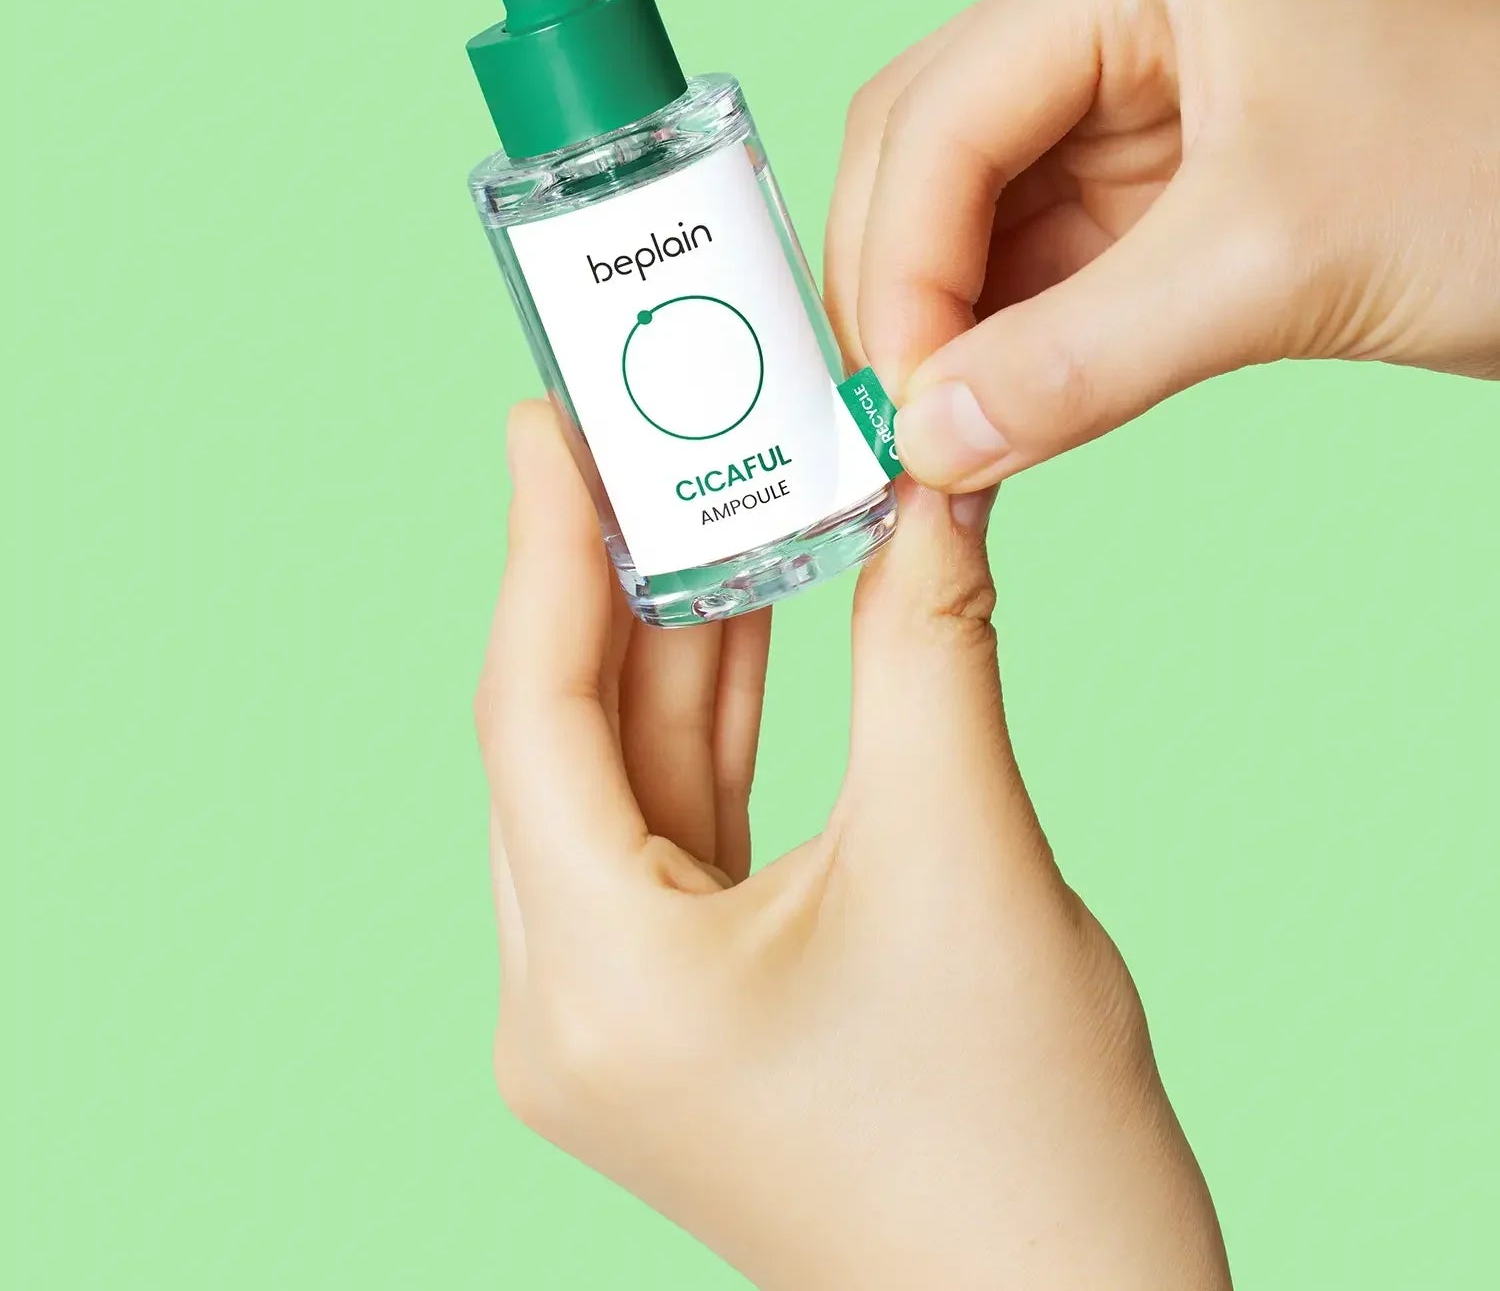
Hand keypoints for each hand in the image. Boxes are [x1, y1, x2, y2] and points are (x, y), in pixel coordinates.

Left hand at [477, 402, 1229, 1289]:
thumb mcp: (964, 852)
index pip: (534, 714)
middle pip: (566, 739)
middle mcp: (573, 1011)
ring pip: (623, 779)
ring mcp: (622, 1024)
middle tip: (637, 430)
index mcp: (600, 986)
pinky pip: (673, 829)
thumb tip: (926, 476)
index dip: (542, 545)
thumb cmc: (1022, 1149)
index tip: (547, 418)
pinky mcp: (683, 1020)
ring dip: (674, 638)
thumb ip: (925, 640)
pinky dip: (713, 718)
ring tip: (707, 489)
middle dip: (613, 575)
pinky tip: (749, 610)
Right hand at [827, 0, 1499, 491]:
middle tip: (891, 431)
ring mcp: (1134, 85)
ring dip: (945, 323)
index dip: (898, 267)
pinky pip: (1043, 254)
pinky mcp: (1167, 171)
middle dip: (901, 290)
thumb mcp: (1276, 267)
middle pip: (928, 146)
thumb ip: (1079, 360)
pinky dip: (1010, 338)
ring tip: (933, 443)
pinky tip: (992, 415)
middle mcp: (1110, 1)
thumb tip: (926, 442)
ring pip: (973, 209)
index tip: (898, 409)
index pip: (942, 112)